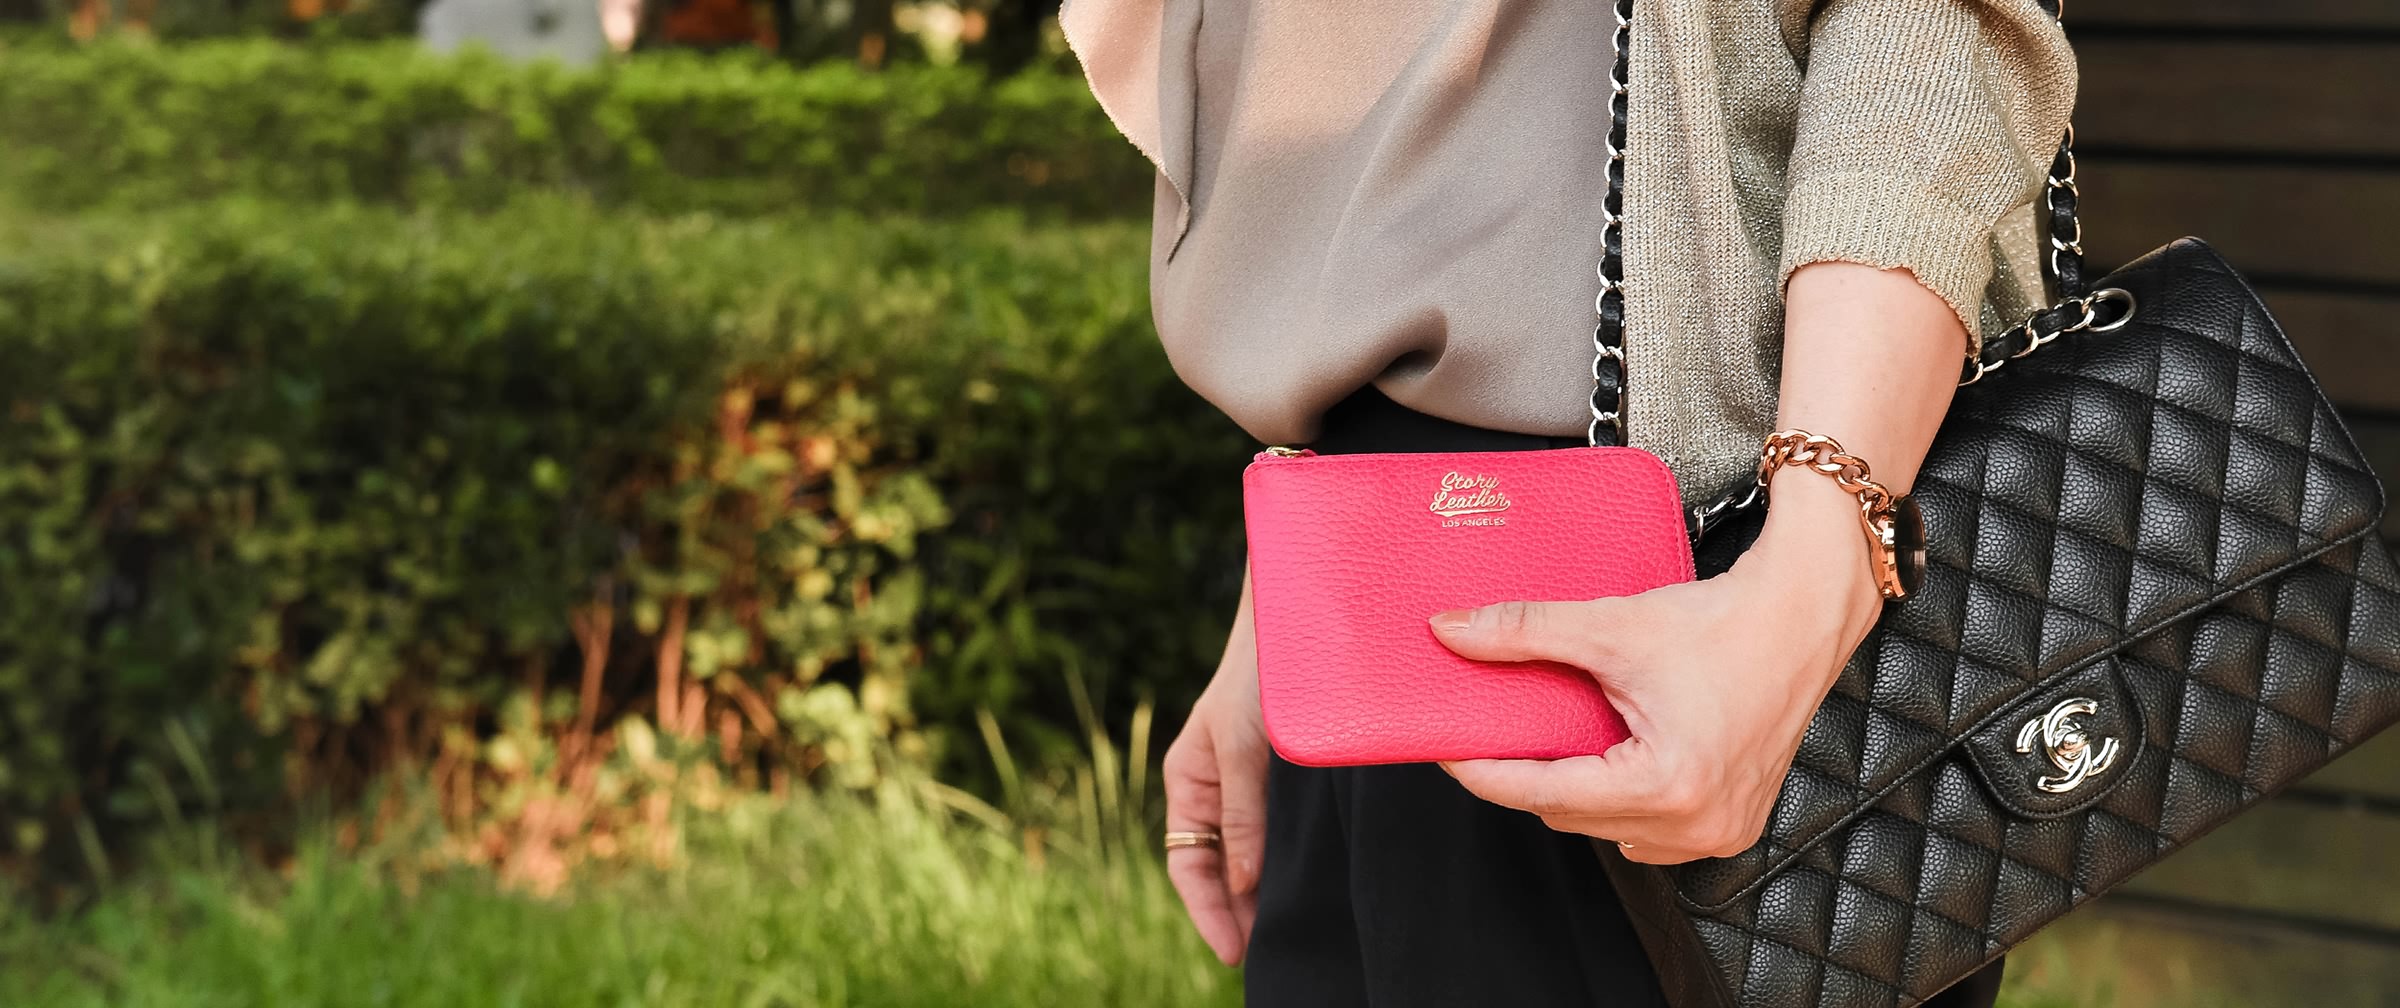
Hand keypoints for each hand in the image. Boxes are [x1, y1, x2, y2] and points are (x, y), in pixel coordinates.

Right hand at [1162, 577, 1269, 964]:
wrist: (1303, 614)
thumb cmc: (1260, 671)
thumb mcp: (1242, 745)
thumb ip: (1241, 813)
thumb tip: (1241, 882)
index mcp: (1188, 779)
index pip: (1187, 865)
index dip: (1208, 912)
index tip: (1236, 951)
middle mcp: (1216, 787)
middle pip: (1217, 869)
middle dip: (1237, 912)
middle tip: (1266, 953)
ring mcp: (1253, 782)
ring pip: (1251, 855)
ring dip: (1265, 892)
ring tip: (1288, 930)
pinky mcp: (1290, 774)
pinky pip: (1283, 830)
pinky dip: (1290, 861)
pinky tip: (1311, 882)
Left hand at [1428, 476, 1886, 864]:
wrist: (1802, 615)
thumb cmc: (1723, 623)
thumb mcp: (1612, 626)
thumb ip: (1525, 631)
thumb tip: (1451, 630)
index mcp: (1667, 784)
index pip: (1544, 794)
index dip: (1486, 771)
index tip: (1447, 747)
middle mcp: (1696, 824)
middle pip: (1572, 814)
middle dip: (1532, 774)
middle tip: (1499, 730)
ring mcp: (1718, 832)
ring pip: (1607, 827)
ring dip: (1578, 790)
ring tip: (1561, 739)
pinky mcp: (1732, 825)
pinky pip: (1649, 828)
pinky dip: (1621, 799)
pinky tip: (1612, 756)